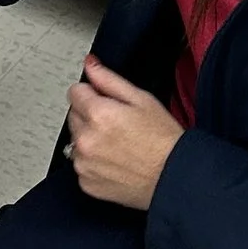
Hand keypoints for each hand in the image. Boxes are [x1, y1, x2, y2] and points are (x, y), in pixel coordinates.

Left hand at [67, 56, 182, 211]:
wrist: (173, 178)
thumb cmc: (163, 140)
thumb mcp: (142, 99)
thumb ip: (109, 80)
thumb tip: (91, 65)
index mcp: (98, 114)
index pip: (75, 92)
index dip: (92, 93)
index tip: (105, 101)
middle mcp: (86, 140)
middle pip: (74, 116)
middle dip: (90, 116)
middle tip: (118, 125)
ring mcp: (84, 163)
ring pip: (76, 141)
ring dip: (90, 140)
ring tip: (119, 145)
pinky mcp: (86, 183)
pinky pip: (82, 164)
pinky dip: (94, 162)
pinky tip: (116, 161)